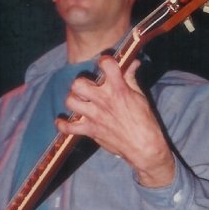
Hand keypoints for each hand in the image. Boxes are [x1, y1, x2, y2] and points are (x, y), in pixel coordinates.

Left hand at [56, 56, 175, 186]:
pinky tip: (63, 121)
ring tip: (80, 102)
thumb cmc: (145, 122)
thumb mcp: (140, 96)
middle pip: (79, 83)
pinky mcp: (90, 131)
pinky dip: (63, 125)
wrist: (144, 147)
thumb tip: (132, 62)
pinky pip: (69, 128)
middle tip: (89, 88)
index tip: (106, 65)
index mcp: (118, 89)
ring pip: (70, 101)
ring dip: (73, 100)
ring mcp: (95, 116)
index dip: (104, 61)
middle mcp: (103, 100)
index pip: (106, 64)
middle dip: (82, 83)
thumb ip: (131, 78)